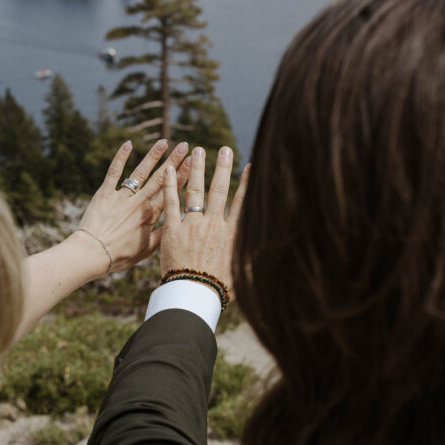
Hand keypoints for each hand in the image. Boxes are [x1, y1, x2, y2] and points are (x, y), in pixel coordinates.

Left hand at [77, 139, 190, 273]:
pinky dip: (121, 157)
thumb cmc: (119, 256)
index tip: (193, 162)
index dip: (183, 175)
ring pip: (140, 172)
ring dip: (152, 155)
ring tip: (163, 141)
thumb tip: (179, 225)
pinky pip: (114, 172)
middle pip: (160, 178)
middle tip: (185, 145)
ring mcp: (122, 196)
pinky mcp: (104, 193)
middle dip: (173, 160)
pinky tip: (128, 144)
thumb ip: (163, 235)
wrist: (92, 253)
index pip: (171, 191)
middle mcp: (139, 202)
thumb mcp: (146, 250)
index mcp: (151, 215)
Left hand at [160, 146, 248, 289]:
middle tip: (224, 149)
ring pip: (196, 191)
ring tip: (198, 150)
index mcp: (231, 234)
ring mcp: (192, 225)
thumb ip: (255, 256)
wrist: (194, 296)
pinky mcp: (172, 230)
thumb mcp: (243, 272)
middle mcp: (214, 224)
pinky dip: (171, 185)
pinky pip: (171, 203)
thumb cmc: (219, 288)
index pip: (242, 202)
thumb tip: (274, 247)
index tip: (251, 165)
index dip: (247, 182)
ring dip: (197, 169)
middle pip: (220, 190)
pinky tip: (170, 169)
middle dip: (222, 167)